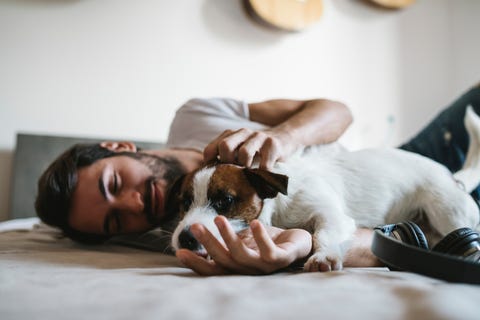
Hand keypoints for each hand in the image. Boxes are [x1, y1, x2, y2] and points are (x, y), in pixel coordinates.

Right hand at [175, 216, 311, 274]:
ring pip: (242, 255)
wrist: (297, 242)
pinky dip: (260, 237)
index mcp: (237, 267)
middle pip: (224, 260)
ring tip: (218, 218)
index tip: (180, 252)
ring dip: (229, 237)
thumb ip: (226, 241)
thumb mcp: (242, 240)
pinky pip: (269, 251)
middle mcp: (248, 270)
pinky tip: (253, 223)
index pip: (213, 268)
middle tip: (195, 226)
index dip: (197, 262)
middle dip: (208, 243)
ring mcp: (264, 266)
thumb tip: (199, 236)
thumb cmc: (266, 241)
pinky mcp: (281, 259)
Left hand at [203, 128, 296, 169]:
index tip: (216, 174)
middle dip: (228, 163)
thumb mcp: (240, 149)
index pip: (211, 149)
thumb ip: (227, 157)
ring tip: (249, 175)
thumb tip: (211, 176)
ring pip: (244, 153)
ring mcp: (259, 137)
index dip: (211, 164)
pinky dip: (262, 175)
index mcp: (231, 134)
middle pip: (225, 146)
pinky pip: (264, 165)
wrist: (285, 138)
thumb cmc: (258, 150)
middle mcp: (243, 132)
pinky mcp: (273, 145)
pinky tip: (263, 178)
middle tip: (234, 173)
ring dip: (246, 168)